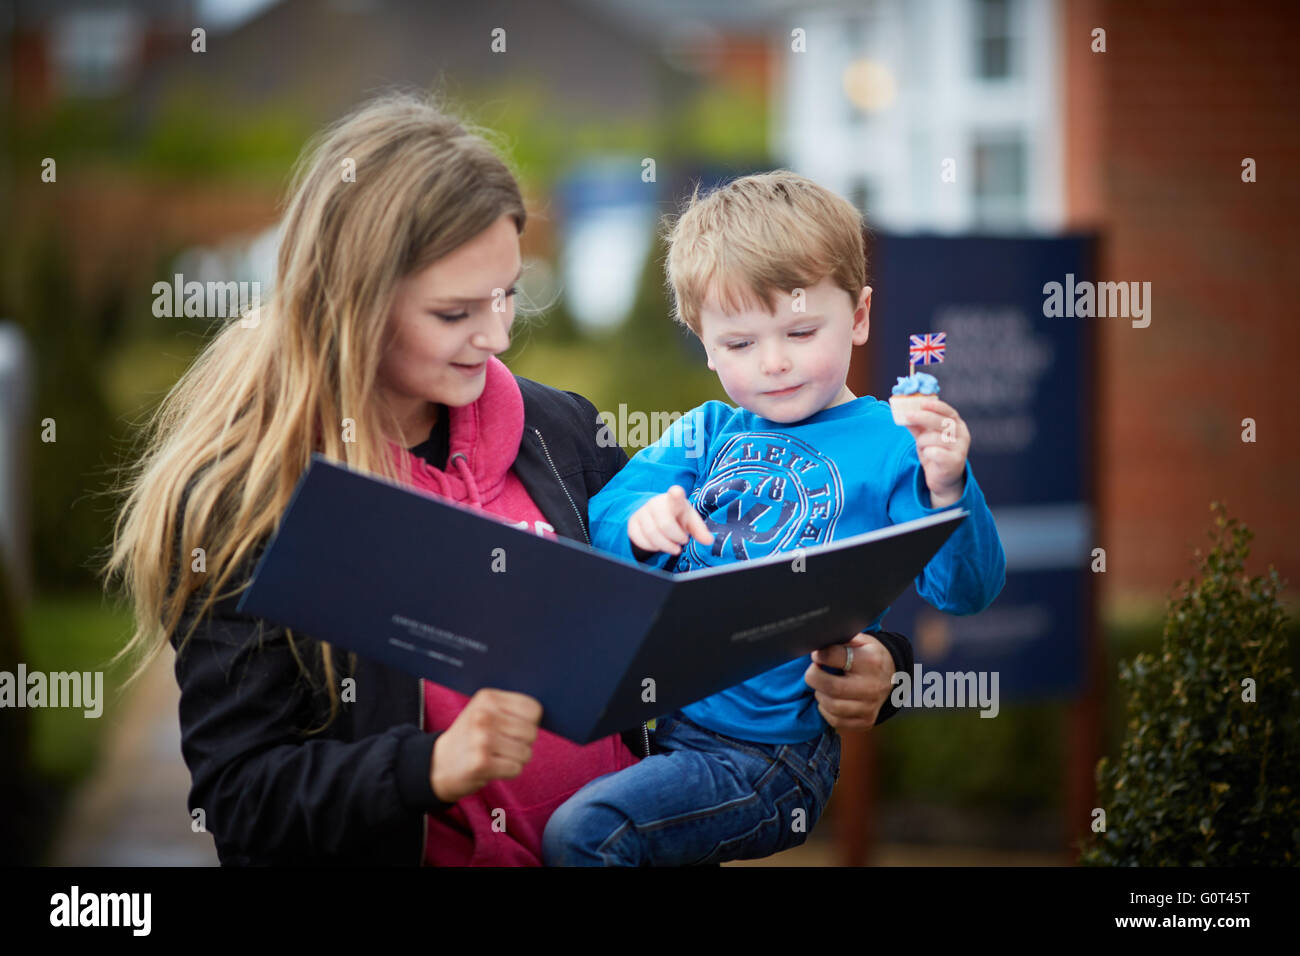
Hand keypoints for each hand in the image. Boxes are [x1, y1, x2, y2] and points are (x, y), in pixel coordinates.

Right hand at [430, 688, 541, 802]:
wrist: (437, 764)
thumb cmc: (470, 737)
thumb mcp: (484, 711)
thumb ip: (511, 709)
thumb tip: (544, 715)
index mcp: (487, 698)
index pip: (533, 709)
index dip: (529, 723)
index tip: (512, 728)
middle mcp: (483, 715)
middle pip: (531, 732)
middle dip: (522, 743)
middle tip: (501, 745)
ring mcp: (482, 739)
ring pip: (526, 752)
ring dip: (515, 759)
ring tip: (495, 756)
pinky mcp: (481, 763)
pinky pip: (516, 769)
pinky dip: (508, 772)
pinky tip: (491, 767)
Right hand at [628, 485, 713, 555]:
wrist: (655, 515)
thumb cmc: (677, 517)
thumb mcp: (690, 521)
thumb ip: (700, 530)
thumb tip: (709, 540)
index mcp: (674, 499)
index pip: (675, 495)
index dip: (676, 494)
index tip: (677, 492)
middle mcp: (655, 503)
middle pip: (665, 524)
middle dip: (676, 538)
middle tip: (683, 541)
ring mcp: (642, 512)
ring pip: (652, 534)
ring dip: (666, 546)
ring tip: (674, 547)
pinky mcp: (633, 523)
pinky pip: (640, 540)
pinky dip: (652, 547)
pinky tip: (659, 545)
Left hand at [803, 633, 893, 730]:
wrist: (894, 676)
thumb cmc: (870, 655)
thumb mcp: (861, 641)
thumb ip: (841, 641)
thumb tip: (817, 644)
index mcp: (870, 661)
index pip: (835, 657)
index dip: (819, 655)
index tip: (816, 655)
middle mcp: (872, 686)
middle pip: (831, 687)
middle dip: (814, 677)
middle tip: (813, 672)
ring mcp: (870, 706)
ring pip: (832, 706)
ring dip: (820, 695)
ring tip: (822, 686)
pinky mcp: (866, 720)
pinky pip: (836, 720)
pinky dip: (826, 710)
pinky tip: (829, 699)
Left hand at [903, 397, 969, 507]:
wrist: (944, 479)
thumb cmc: (935, 453)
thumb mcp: (925, 437)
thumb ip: (917, 426)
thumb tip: (903, 413)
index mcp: (957, 425)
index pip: (949, 412)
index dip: (936, 406)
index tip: (922, 403)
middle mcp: (962, 435)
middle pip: (942, 422)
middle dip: (923, 417)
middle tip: (907, 415)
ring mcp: (960, 448)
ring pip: (935, 438)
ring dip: (923, 441)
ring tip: (922, 446)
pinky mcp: (955, 462)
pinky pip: (936, 452)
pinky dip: (928, 452)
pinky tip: (928, 454)